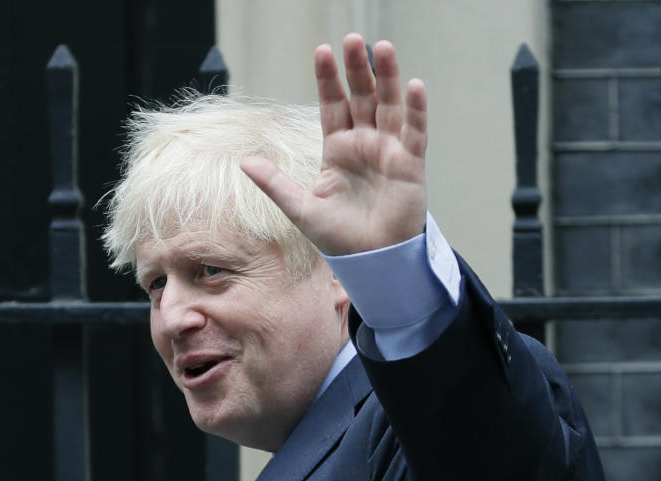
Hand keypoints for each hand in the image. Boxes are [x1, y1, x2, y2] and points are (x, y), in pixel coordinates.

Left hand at [240, 34, 427, 256]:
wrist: (371, 262)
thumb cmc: (339, 238)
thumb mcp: (301, 208)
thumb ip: (275, 183)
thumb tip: (244, 161)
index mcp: (338, 149)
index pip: (332, 105)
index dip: (328, 79)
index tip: (323, 51)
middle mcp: (364, 144)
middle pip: (362, 97)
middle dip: (357, 69)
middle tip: (352, 39)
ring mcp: (389, 151)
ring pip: (389, 106)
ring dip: (388, 77)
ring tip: (382, 48)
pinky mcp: (411, 165)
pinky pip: (415, 133)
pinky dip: (416, 110)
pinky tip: (414, 85)